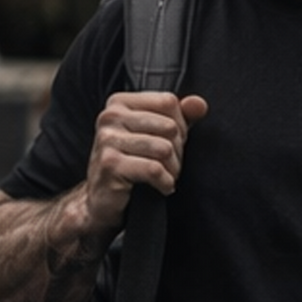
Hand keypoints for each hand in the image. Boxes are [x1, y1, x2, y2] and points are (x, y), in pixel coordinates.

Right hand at [84, 91, 208, 228]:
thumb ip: (180, 116)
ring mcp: (107, 140)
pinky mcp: (110, 164)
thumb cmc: (132, 162)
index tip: (171, 142)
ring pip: (163, 149)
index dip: (180, 124)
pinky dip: (165, 182)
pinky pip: (154, 169)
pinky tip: (162, 186)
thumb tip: (199, 104)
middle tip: (169, 163)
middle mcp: (110, 117)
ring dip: (172, 168)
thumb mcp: (156, 134)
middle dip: (177, 150)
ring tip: (166, 175)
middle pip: (169, 126)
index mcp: (120, 103)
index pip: (168, 102)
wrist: (103, 199)